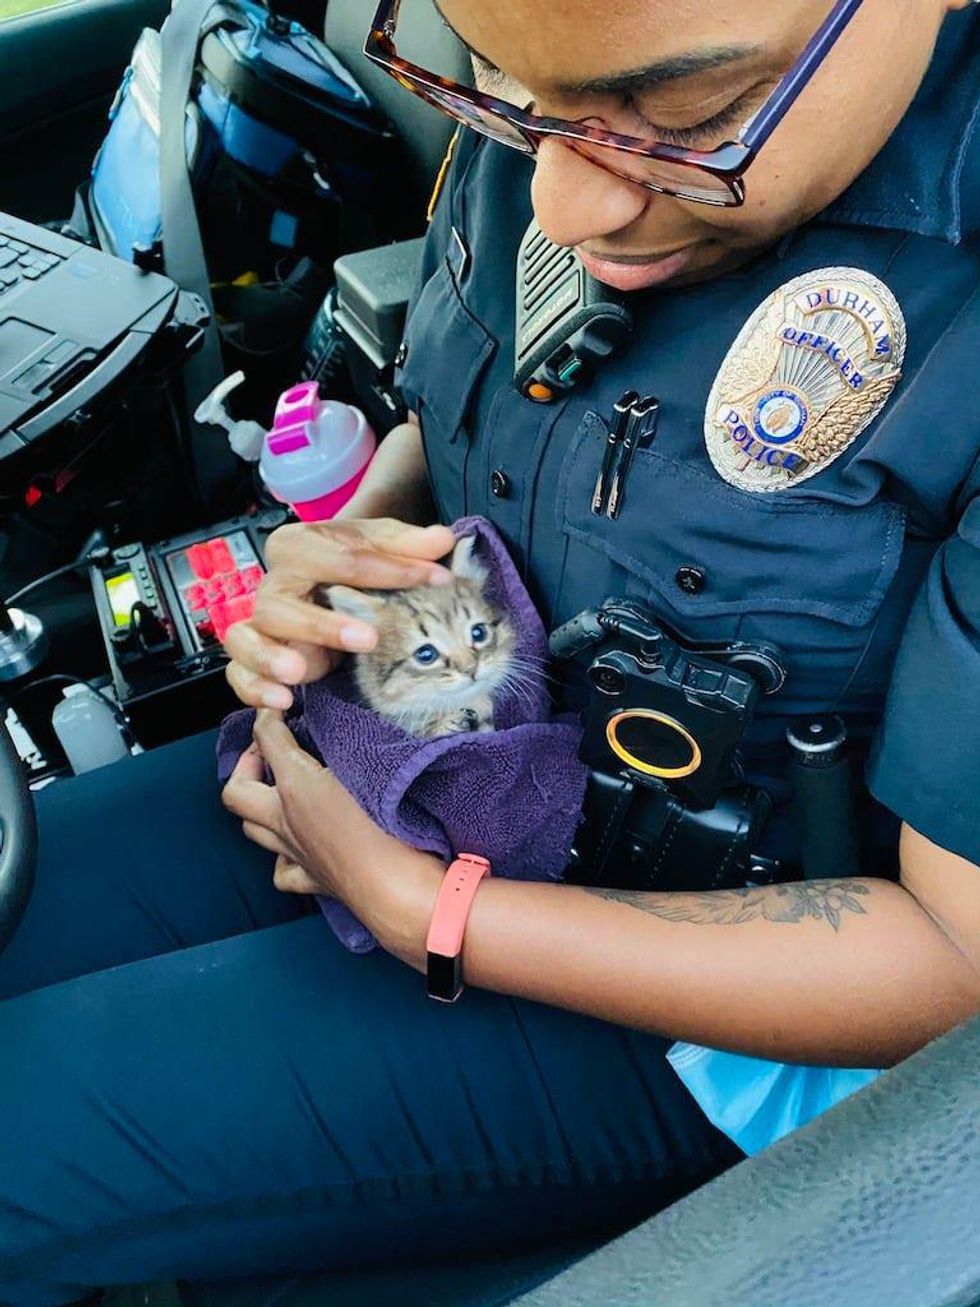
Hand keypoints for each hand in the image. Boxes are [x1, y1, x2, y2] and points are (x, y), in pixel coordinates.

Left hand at [221, 710, 442, 962]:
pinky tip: (296, 844)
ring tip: (277, 790)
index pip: (267, 739)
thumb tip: (347, 725)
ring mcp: (296, 854)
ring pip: (251, 831)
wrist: (402, 889)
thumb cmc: (393, 827)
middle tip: (268, 749)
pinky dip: (282, 855)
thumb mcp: (373, 766)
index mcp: (297, 787)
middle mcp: (286, 821)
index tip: (279, 705)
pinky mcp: (314, 881)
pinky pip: (283, 870)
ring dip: (257, 807)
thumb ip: (351, 742)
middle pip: (236, 792)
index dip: (268, 715)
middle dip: (246, 765)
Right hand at [224, 518, 455, 708]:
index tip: (436, 579)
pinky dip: (254, 689)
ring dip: (270, 657)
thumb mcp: (381, 548)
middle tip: (368, 639)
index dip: (393, 570)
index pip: (343, 557)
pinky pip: (239, 675)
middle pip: (280, 602)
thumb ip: (409, 546)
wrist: (327, 580)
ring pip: (245, 638)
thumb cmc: (351, 564)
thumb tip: (442, 539)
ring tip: (299, 673)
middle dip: (322, 624)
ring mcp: (260, 623)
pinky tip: (283, 700)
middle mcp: (273, 583)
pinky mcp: (254, 658)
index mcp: (299, 545)